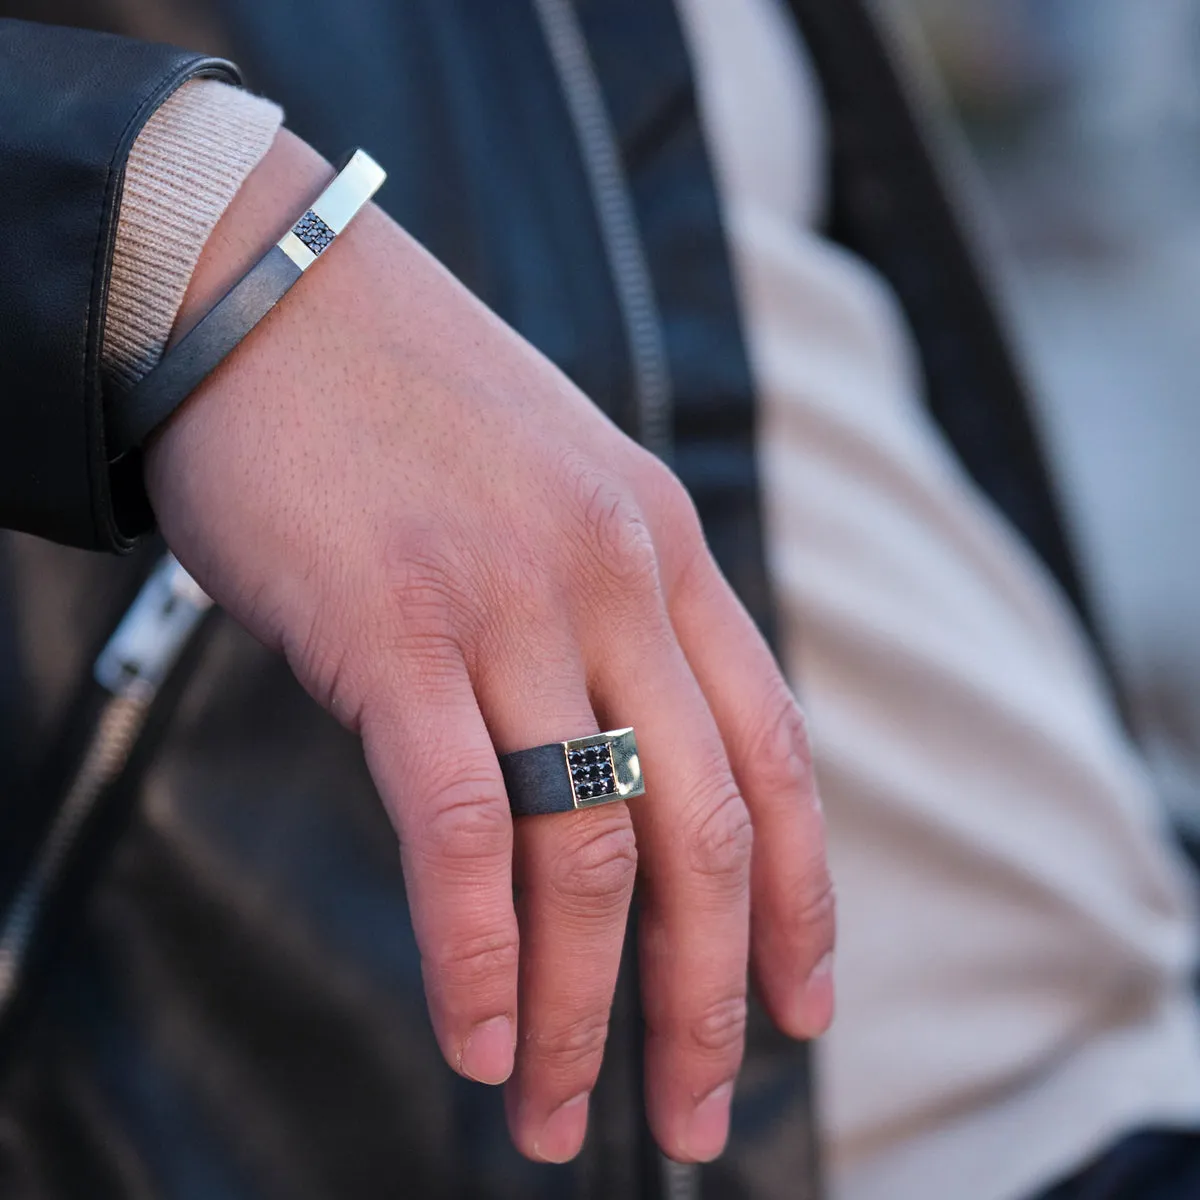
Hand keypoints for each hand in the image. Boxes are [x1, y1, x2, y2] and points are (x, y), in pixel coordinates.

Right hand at [145, 130, 834, 1163]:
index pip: (774, 754)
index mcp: (665, 553)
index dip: (802, 898)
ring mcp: (510, 602)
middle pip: (705, 830)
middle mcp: (615, 581)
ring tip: (565, 1115)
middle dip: (709, 998)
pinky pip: (458, 824)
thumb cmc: (404, 411)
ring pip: (588, 849)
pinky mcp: (394, 627)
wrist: (269, 293)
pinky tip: (479, 1041)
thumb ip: (601, 624)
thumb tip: (609, 780)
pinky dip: (475, 954)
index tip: (803, 1008)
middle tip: (697, 1118)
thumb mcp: (553, 502)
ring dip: (585, 1010)